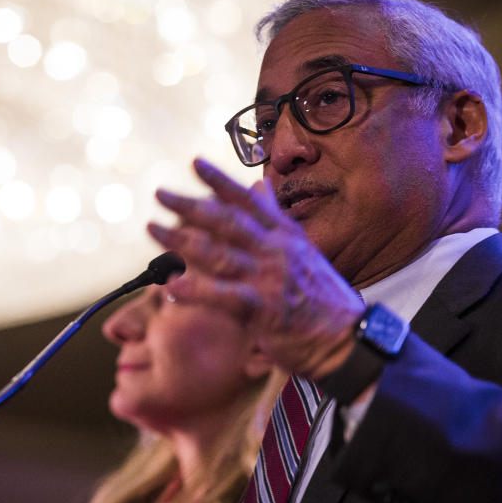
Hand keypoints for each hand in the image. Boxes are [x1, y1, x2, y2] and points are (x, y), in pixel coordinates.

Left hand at [147, 158, 363, 378]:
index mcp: (285, 235)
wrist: (347, 338)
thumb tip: (259, 186)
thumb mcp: (303, 249)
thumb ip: (276, 218)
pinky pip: (222, 296)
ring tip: (154, 230)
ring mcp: (270, 278)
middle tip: (160, 193)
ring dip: (182, 241)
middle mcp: (276, 251)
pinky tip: (170, 284)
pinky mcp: (263, 309)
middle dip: (190, 205)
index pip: (249, 201)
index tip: (195, 164)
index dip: (221, 181)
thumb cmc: (323, 298)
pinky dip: (195, 289)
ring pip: (218, 253)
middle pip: (226, 221)